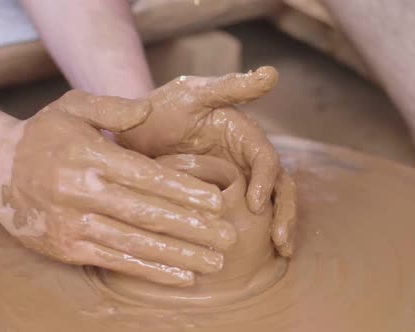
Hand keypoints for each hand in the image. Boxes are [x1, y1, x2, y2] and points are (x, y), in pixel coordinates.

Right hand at [0, 91, 236, 286]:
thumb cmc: (42, 136)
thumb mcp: (72, 106)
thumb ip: (112, 108)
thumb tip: (147, 110)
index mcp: (90, 157)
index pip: (146, 177)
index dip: (184, 192)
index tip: (217, 203)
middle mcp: (82, 193)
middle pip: (148, 215)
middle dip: (193, 229)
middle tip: (228, 239)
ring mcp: (74, 224)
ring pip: (136, 244)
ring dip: (179, 256)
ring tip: (213, 264)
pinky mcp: (67, 247)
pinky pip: (115, 261)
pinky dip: (149, 270)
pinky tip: (179, 276)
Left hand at [117, 67, 297, 255]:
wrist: (131, 133)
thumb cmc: (160, 109)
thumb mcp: (192, 94)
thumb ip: (230, 86)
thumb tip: (273, 73)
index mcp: (243, 134)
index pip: (266, 158)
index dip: (265, 181)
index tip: (254, 205)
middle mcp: (245, 158)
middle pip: (278, 185)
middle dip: (283, 211)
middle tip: (281, 240)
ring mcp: (235, 179)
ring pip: (268, 202)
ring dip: (278, 225)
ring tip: (282, 251)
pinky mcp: (221, 197)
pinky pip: (244, 215)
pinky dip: (257, 233)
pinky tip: (260, 254)